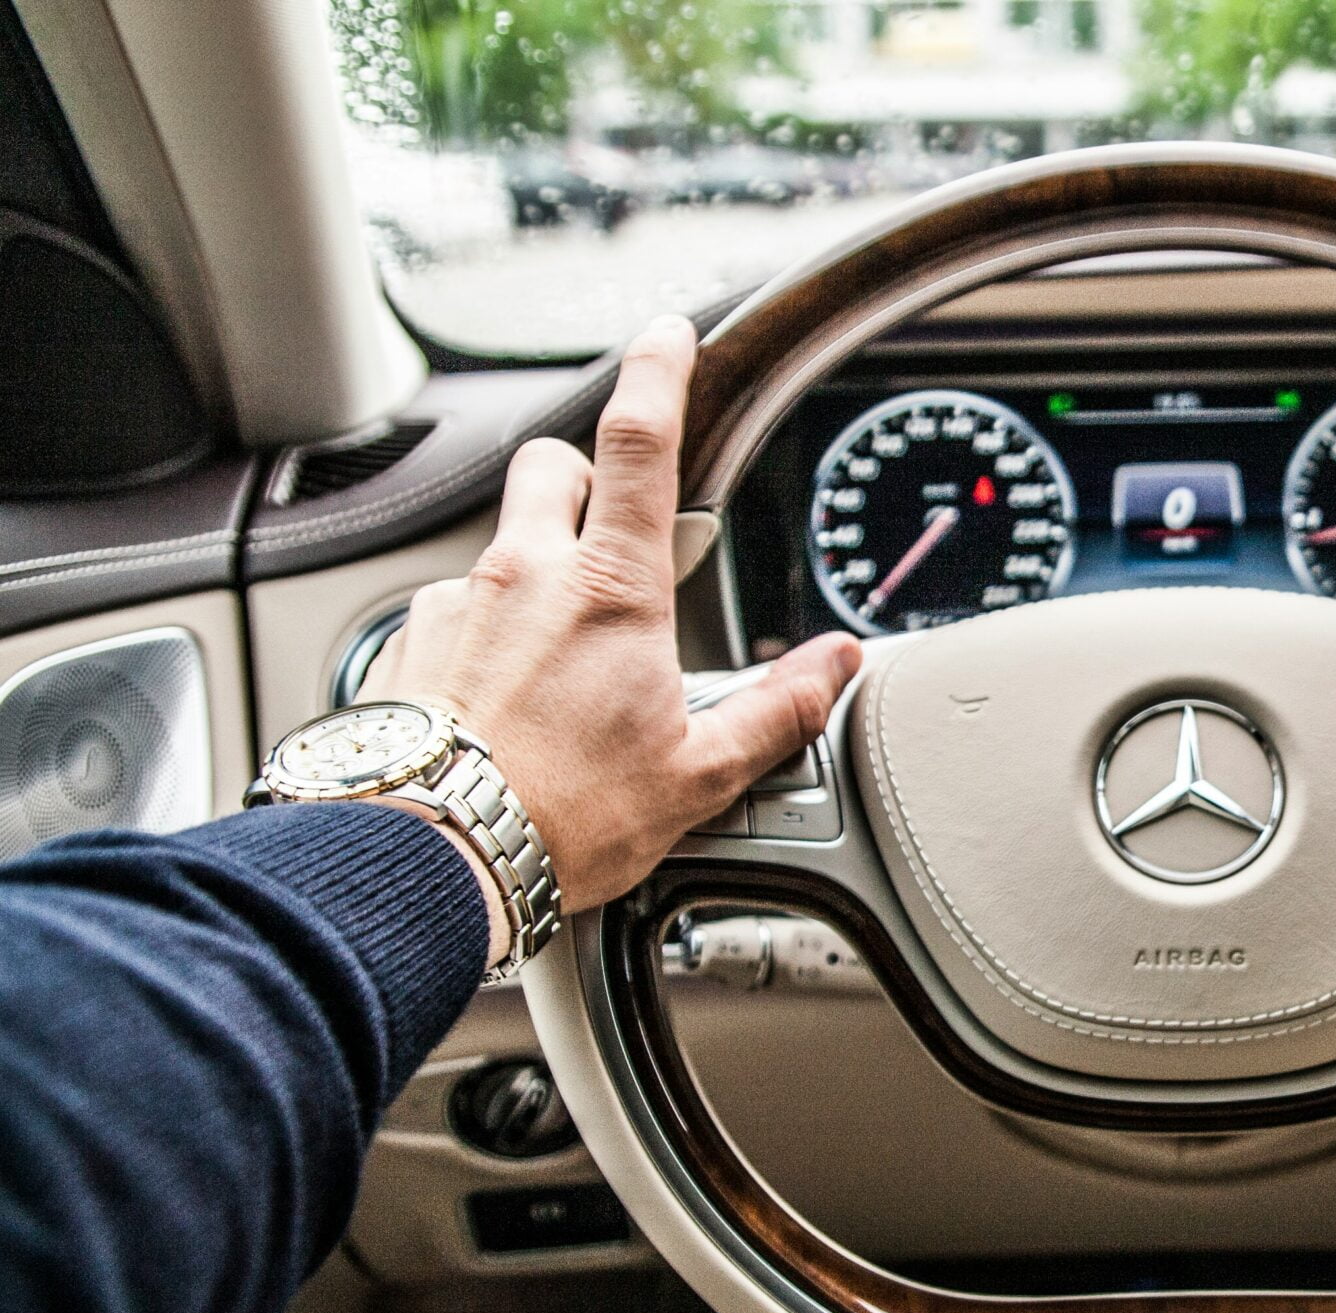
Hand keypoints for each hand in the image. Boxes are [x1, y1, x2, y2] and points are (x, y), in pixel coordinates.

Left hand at [366, 315, 862, 918]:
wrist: (425, 860)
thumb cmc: (558, 821)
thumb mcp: (696, 775)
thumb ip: (773, 710)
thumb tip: (834, 667)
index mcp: (610, 593)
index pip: (640, 442)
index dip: (658, 372)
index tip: (667, 333)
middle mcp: (523, 578)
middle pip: (554, 466)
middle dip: (587, 476)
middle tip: (616, 530)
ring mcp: (455, 608)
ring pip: (499, 546)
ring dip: (533, 574)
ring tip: (557, 663)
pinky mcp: (405, 649)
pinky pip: (451, 615)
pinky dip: (482, 640)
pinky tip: (499, 707)